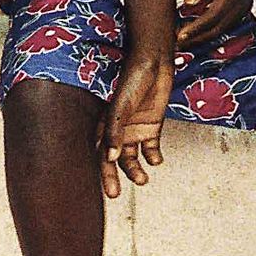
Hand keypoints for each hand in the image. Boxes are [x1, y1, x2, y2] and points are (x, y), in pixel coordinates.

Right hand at [97, 54, 171, 198]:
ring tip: (143, 180)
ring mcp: (134, 129)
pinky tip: (156, 161)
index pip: (99, 154)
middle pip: (114, 160)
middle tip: (115, 194)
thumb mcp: (121, 106)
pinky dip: (153, 157)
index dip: (101, 172)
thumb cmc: (132, 78)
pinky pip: (151, 148)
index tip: (106, 190)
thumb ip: (114, 131)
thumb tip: (108, 158)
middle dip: (114, 177)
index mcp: (104, 125)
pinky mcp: (152, 126)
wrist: (155, 62)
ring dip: (136, 170)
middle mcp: (118, 131)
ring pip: (132, 157)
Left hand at [175, 0, 255, 45]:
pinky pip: (227, 23)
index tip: (178, 37)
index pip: (211, 19)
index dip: (194, 30)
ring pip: (223, 30)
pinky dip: (212, 29)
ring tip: (184, 39)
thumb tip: (187, 4)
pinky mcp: (243, 5)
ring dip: (204, 37)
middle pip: (217, 30)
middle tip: (176, 44)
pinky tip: (199, 29)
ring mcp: (244, 6)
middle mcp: (241, 3)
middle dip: (197, 39)